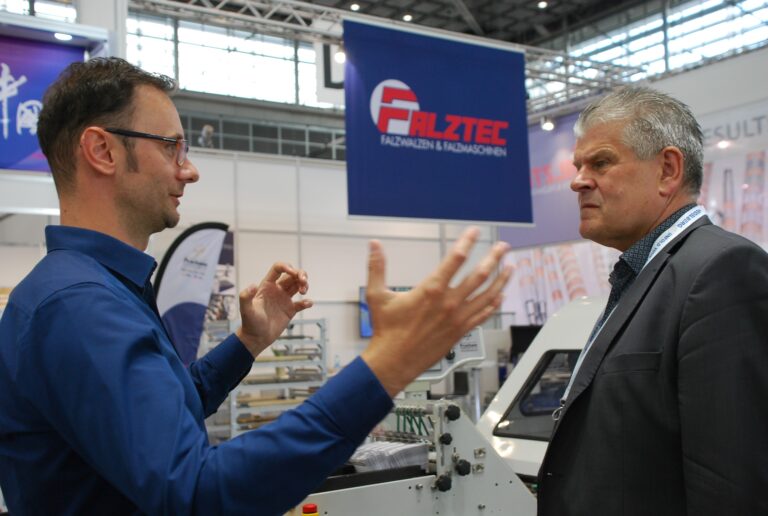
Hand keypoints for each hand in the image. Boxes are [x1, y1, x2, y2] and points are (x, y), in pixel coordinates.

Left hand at [236, 262, 312, 356]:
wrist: (256, 338)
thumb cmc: (249, 323)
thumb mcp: (246, 309)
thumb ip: (245, 297)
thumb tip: (252, 286)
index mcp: (267, 286)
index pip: (278, 269)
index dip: (286, 267)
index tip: (293, 273)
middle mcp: (277, 290)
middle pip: (292, 275)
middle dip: (300, 275)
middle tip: (303, 282)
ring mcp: (284, 299)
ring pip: (298, 285)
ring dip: (304, 285)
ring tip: (304, 292)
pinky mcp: (290, 310)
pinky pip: (301, 303)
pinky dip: (307, 302)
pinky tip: (308, 304)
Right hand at [361, 227, 512, 395]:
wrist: (394, 361)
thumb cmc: (386, 331)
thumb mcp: (376, 295)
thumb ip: (377, 267)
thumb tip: (374, 245)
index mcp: (431, 290)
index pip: (455, 259)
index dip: (467, 242)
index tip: (474, 232)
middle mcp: (449, 303)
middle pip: (479, 275)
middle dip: (494, 258)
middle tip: (503, 247)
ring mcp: (457, 318)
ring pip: (487, 295)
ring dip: (501, 280)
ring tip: (510, 267)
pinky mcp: (460, 331)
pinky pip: (483, 315)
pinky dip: (494, 304)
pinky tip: (500, 296)